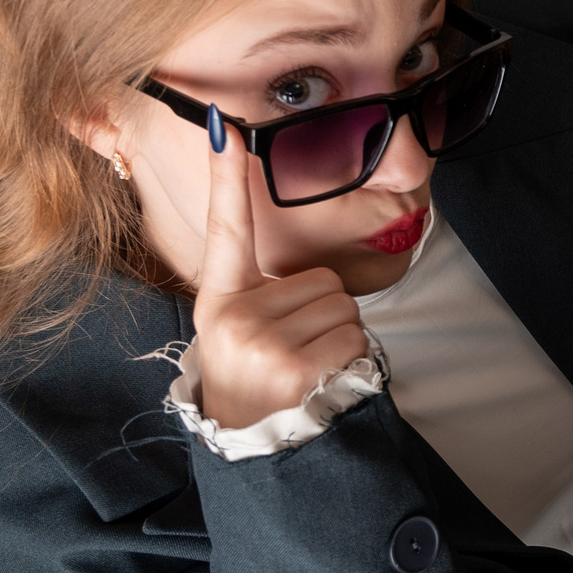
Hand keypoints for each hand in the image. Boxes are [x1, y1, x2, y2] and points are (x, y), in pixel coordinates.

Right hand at [187, 114, 368, 428]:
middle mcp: (234, 318)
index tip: (224, 126)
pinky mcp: (298, 363)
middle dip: (322, 311)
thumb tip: (299, 265)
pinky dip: (350, 354)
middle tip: (296, 348)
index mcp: (219, 301)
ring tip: (306, 365)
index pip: (225, 228)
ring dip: (339, 334)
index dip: (226, 176)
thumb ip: (264, 293)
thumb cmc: (256, 382)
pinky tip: (320, 378)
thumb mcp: (242, 333)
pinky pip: (353, 332)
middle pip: (320, 277)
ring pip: (342, 304)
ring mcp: (264, 342)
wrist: (255, 447)